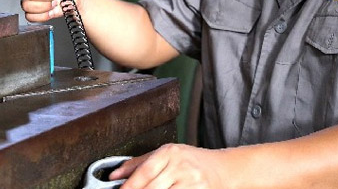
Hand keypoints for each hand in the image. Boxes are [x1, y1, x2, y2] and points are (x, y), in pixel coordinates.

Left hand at [110, 144, 227, 188]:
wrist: (223, 168)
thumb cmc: (192, 161)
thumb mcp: (167, 154)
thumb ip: (138, 163)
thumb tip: (113, 176)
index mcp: (171, 152)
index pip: (145, 171)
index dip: (129, 185)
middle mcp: (182, 166)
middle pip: (152, 187)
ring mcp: (193, 182)